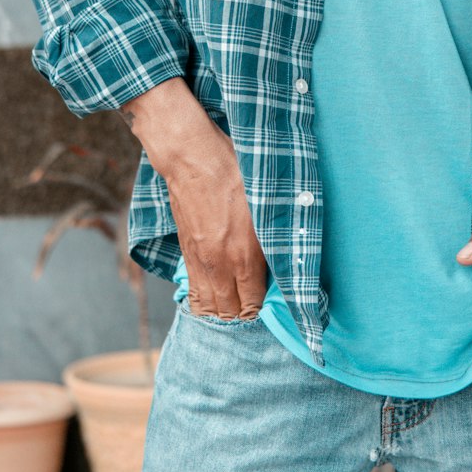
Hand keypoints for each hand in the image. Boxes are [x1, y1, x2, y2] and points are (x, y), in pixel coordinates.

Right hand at [121, 77, 267, 319]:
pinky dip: (203, 299)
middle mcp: (220, 265)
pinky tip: (214, 293)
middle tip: (255, 302)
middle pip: (230, 311)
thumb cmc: (234, 171)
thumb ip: (274, 232)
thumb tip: (286, 252)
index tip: (272, 300)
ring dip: (222, 310)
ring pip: (208, 306)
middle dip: (243, 313)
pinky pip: (192, 291)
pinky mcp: (186, 252)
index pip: (254, 303)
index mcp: (245, 254)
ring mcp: (200, 261)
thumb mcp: (266, 200)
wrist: (192, 158)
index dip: (263, 307)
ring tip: (234, 303)